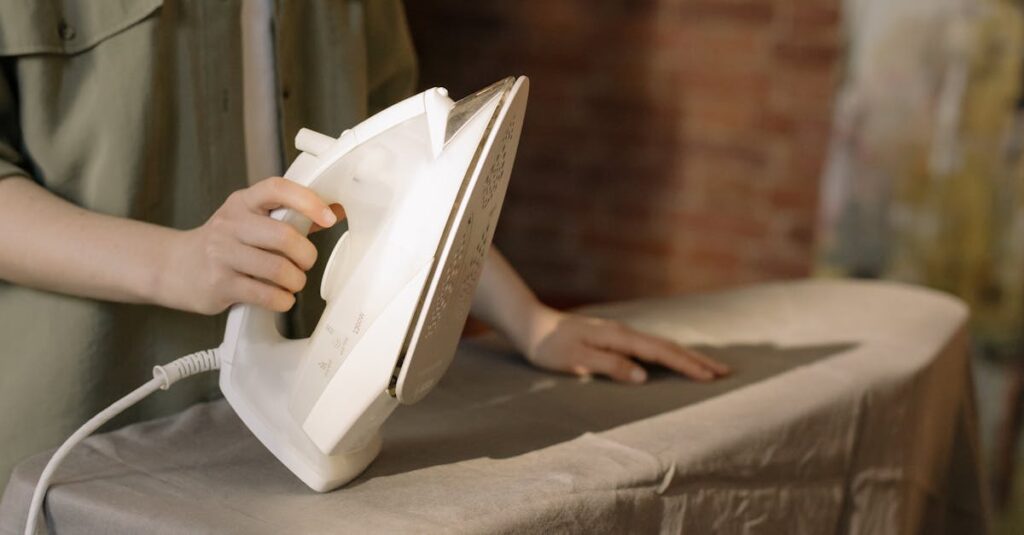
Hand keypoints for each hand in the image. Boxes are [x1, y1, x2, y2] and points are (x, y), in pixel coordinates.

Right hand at [159, 177, 341, 313]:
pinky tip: (281, 298)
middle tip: (305, 263)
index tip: (328, 218)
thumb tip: (331, 213)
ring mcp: (222, 255)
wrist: (173, 266)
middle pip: (284, 236)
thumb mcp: (248, 220)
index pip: (277, 189)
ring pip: (278, 269)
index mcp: (242, 203)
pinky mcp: (219, 284)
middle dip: (306, 255)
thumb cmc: (223, 243)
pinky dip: (283, 300)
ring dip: (296, 281)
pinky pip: (265, 294)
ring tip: (292, 283)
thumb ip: (285, 218)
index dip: (308, 201)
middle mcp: (230, 224)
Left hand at [523, 307, 729, 383]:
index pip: (661, 353)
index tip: (710, 377)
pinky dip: (670, 354)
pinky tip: (675, 360)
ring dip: (687, 357)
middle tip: (725, 372)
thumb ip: (610, 365)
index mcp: (620, 337)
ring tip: (709, 368)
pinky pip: (651, 347)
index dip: (687, 365)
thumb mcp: (577, 358)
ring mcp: (622, 334)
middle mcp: (625, 332)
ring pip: (662, 345)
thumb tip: (643, 376)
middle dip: (697, 360)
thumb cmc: (550, 346)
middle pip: (668, 346)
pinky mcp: (616, 338)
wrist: (532, 326)